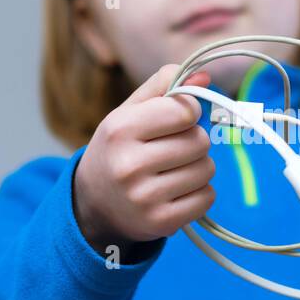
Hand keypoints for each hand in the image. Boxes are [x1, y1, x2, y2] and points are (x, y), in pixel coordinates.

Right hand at [74, 64, 215, 257]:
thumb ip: (163, 87)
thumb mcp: (128, 112)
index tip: (179, 119)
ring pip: (207, 169)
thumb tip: (204, 76)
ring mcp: (145, 197)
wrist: (93, 204)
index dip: (190, 112)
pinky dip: (199, 193)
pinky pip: (207, 197)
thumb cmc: (118, 149)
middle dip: (194, 140)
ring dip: (198, 167)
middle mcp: (129, 165)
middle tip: (174, 148)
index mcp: (120, 129)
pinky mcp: (161, 222)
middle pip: (199, 141)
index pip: (185, 111)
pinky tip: (177, 191)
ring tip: (174, 170)